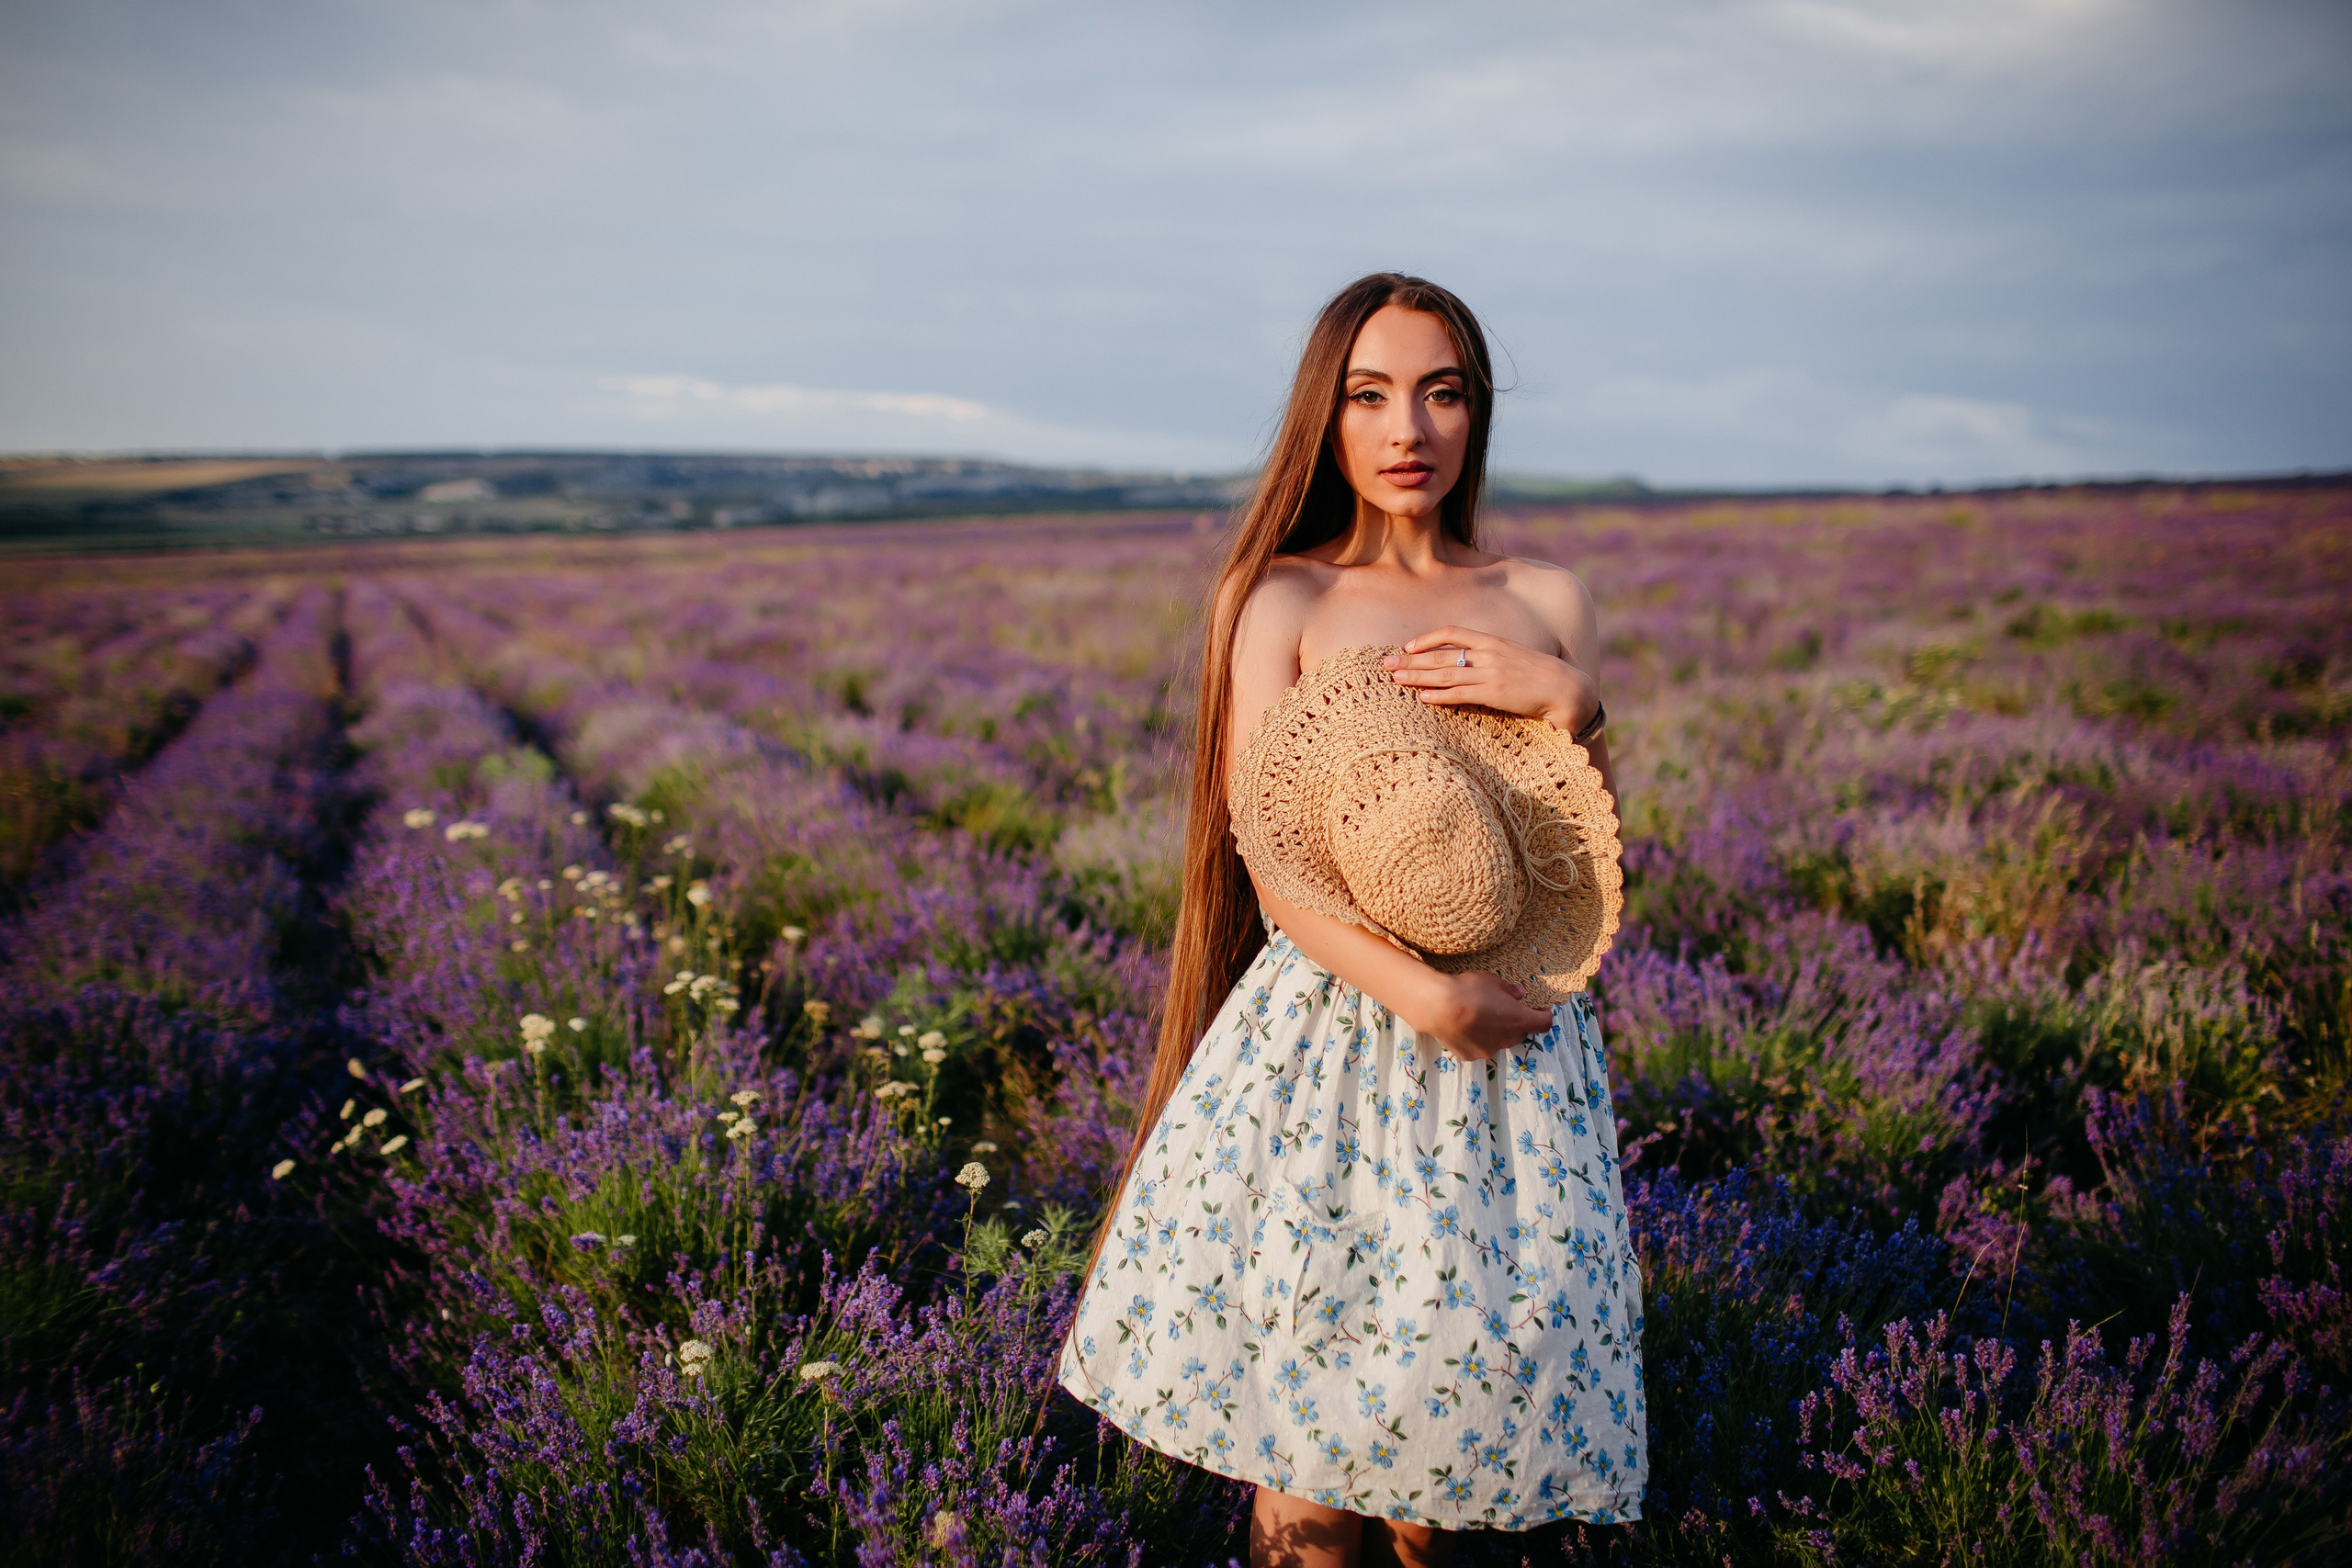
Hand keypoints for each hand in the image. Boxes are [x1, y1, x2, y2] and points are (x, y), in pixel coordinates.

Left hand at [1384, 627, 1598, 732]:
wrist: (1566, 689)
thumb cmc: (1540, 675)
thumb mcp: (1514, 656)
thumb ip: (1491, 656)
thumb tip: (1468, 663)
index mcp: (1493, 641)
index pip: (1453, 632)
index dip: (1427, 638)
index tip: (1408, 645)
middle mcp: (1489, 654)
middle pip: (1441, 654)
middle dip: (1411, 659)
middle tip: (1386, 663)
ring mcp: (1491, 674)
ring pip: (1446, 673)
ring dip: (1418, 676)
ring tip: (1396, 679)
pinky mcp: (1495, 694)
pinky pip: (1461, 694)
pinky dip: (1440, 696)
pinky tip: (1423, 698)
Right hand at [1407, 971, 1552, 1062]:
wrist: (1438, 1007)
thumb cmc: (1469, 990)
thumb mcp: (1493, 981)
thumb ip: (1509, 990)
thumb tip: (1519, 994)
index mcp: (1519, 1020)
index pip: (1544, 1023)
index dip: (1543, 1015)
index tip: (1537, 1007)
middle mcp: (1508, 1039)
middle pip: (1520, 1032)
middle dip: (1515, 1022)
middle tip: (1501, 1008)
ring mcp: (1489, 1050)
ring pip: (1499, 1041)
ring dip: (1496, 1032)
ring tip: (1477, 1018)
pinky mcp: (1471, 1056)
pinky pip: (1479, 1047)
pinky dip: (1477, 1039)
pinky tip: (1464, 1028)